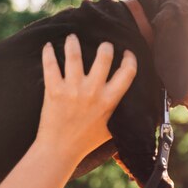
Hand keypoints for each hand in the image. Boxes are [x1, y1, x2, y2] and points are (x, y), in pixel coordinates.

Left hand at [36, 34, 136, 160]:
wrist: (60, 149)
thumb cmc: (87, 142)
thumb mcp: (111, 130)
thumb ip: (122, 117)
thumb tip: (138, 115)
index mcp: (110, 101)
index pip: (127, 73)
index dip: (130, 59)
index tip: (127, 54)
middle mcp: (93, 92)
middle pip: (103, 57)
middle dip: (105, 47)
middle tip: (104, 45)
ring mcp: (72, 89)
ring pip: (75, 55)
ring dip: (74, 43)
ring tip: (73, 38)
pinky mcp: (54, 89)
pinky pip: (50, 65)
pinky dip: (48, 53)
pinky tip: (48, 47)